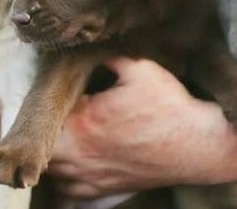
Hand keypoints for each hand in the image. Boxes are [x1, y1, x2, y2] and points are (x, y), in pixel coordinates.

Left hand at [45, 57, 236, 198]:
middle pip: (39, 149)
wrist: (197, 144)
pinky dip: (64, 176)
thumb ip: (107, 58)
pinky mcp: (103, 189)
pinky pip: (67, 189)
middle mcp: (80, 154)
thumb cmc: (169, 106)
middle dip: (41, 132)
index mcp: (82, 123)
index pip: (42, 118)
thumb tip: (89, 46)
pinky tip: (74, 160)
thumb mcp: (139, 68)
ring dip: (50, 153)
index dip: (40, 106)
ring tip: (61, 135)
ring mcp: (90, 176)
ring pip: (50, 170)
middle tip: (50, 115)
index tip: (47, 95)